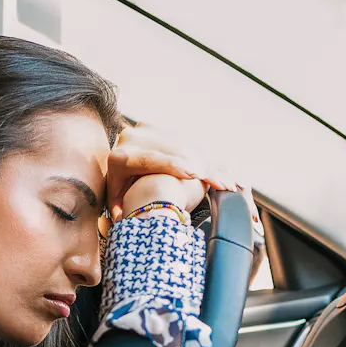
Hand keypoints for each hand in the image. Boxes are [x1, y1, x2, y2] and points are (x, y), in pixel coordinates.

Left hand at [105, 124, 234, 219]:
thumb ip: (121, 213)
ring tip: (229, 181)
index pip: (152, 160)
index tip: (198, 175)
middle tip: (226, 184)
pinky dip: (207, 156)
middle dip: (203, 167)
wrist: (117, 168)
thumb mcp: (117, 203)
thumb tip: (123, 220)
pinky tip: (223, 170)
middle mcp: (133, 137)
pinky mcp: (161, 126)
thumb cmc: (121, 194)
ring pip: (187, 144)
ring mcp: (147, 129)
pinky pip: (189, 140)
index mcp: (120, 158)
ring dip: (211, 163)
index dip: (176, 166)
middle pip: (176, 151)